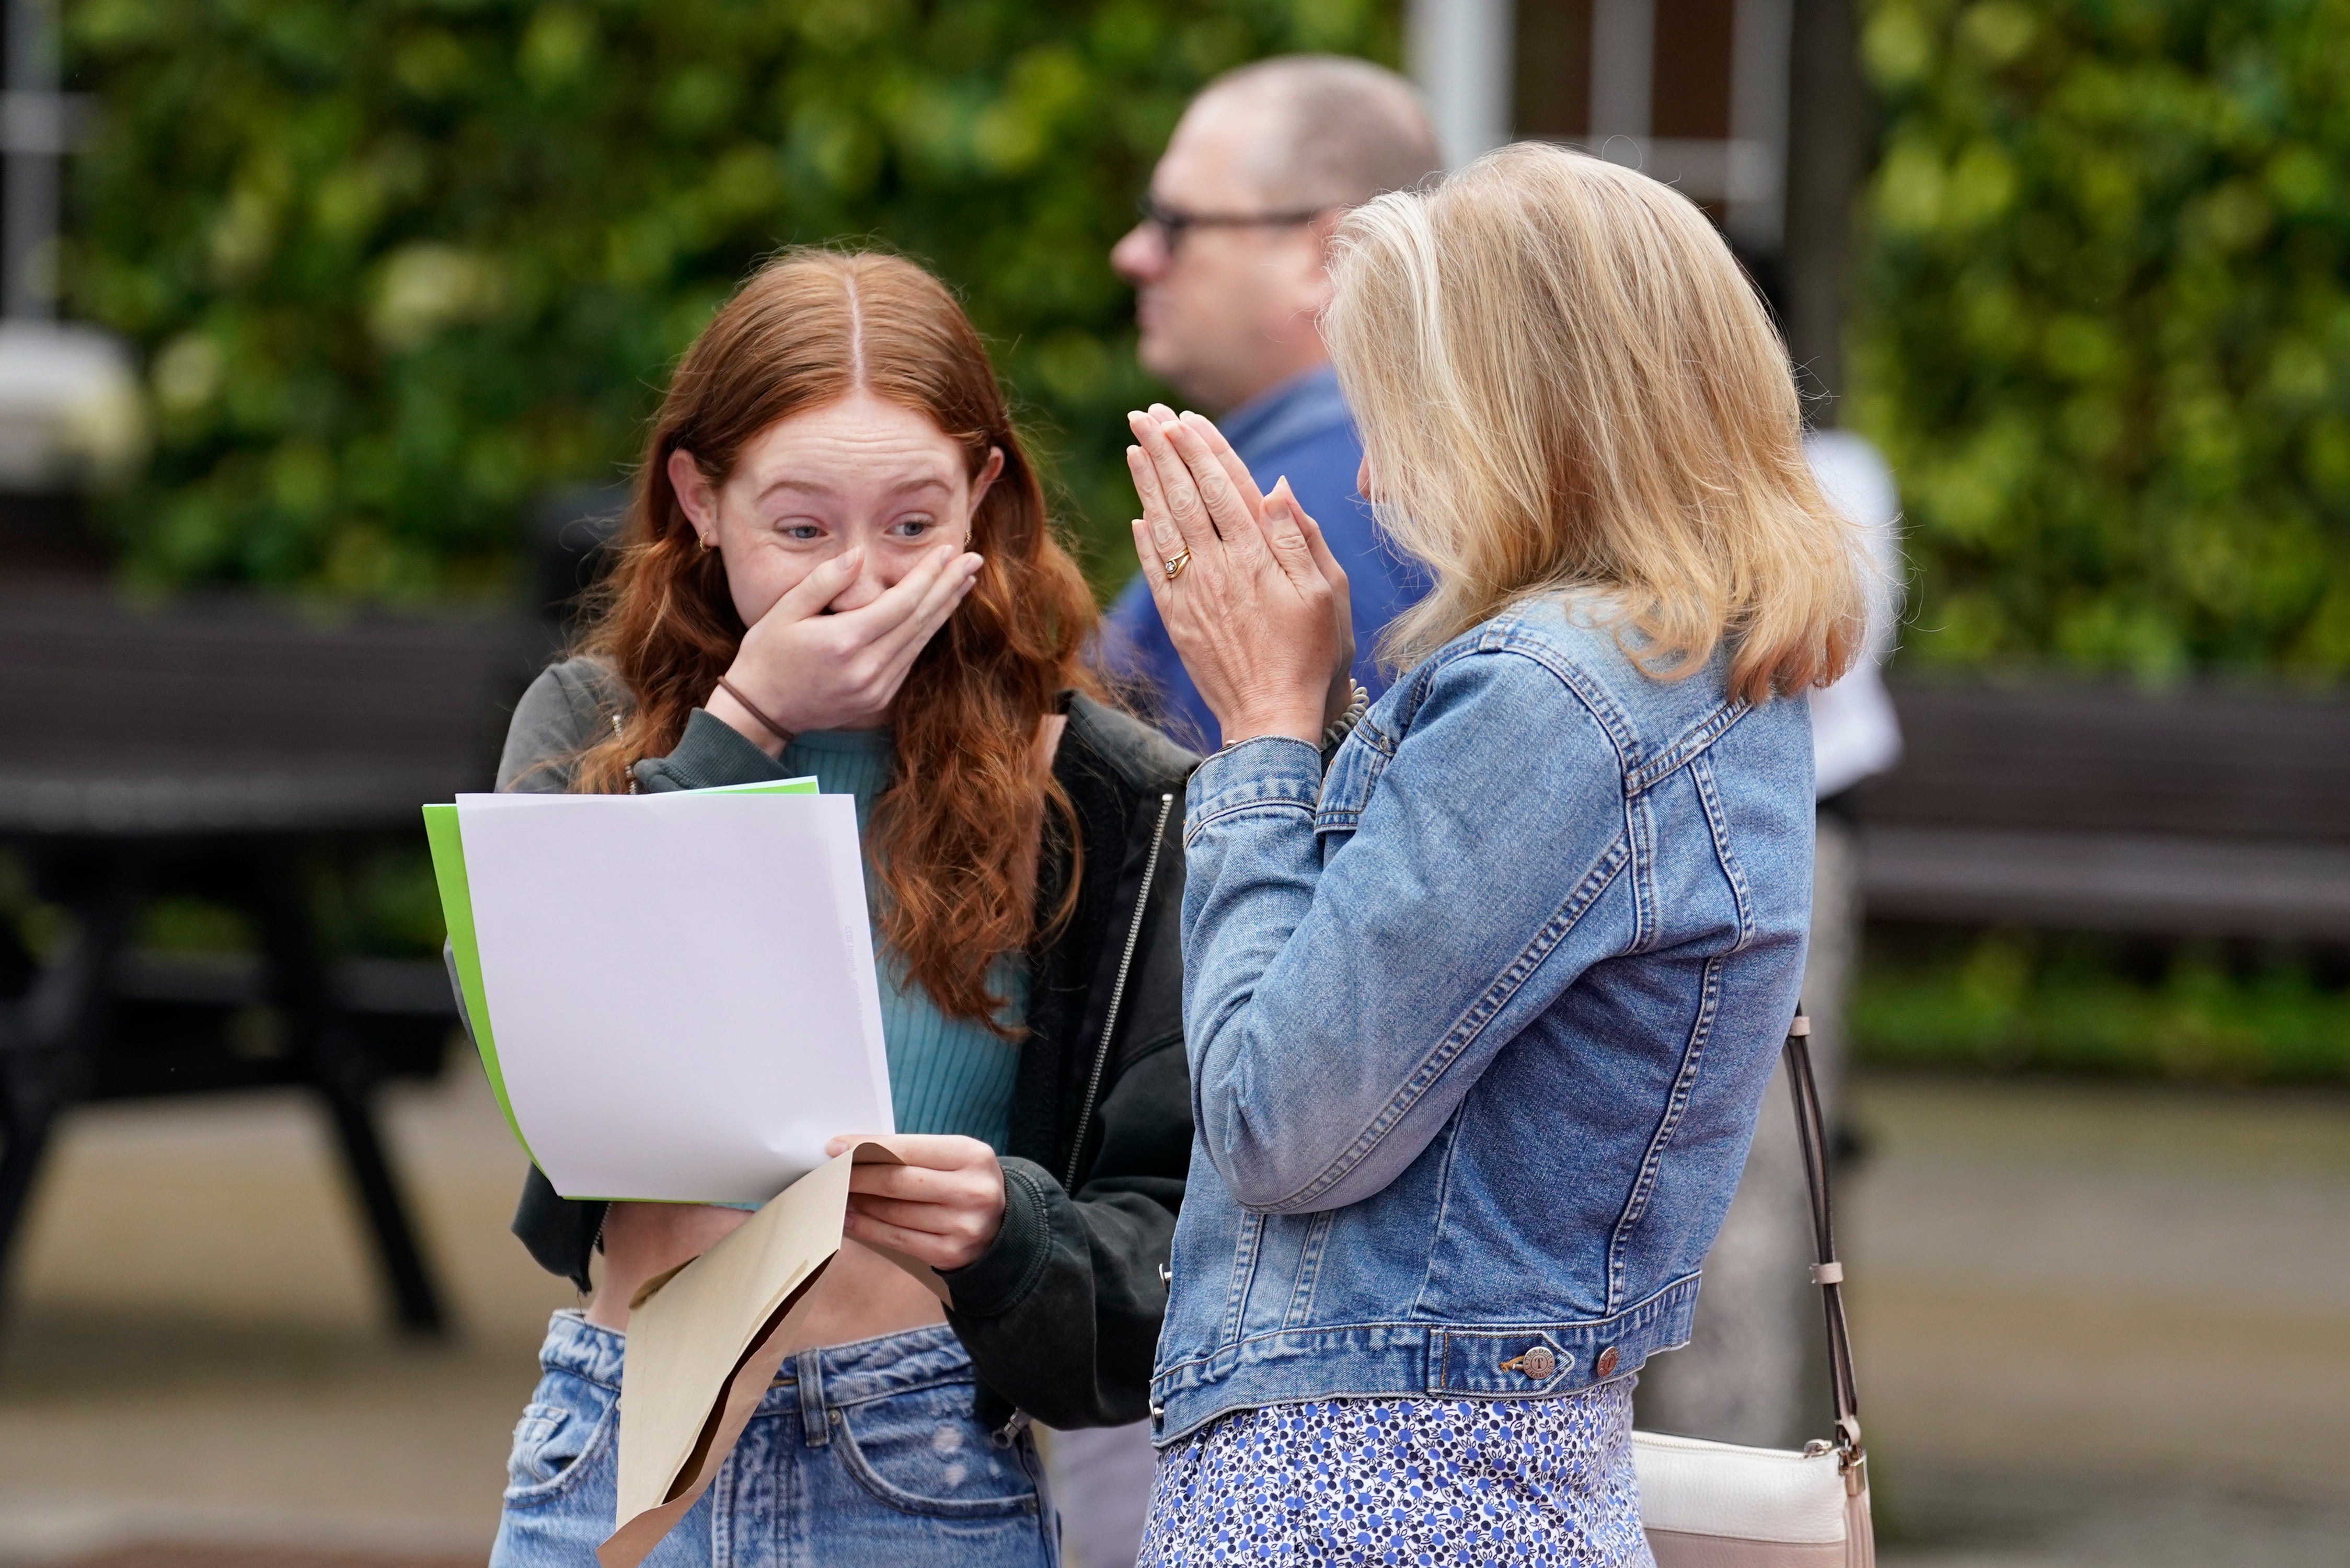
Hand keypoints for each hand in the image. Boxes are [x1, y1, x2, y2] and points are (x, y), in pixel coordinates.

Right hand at [711, 544, 982, 752]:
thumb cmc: (766, 655)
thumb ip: (823, 581)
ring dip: (944, 609)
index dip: (928, 576)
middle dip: (949, 587)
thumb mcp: (784, 611)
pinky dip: (926, 632)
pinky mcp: (878, 698)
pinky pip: (909, 658)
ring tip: (965, 582)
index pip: (901, 603)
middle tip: (973, 560)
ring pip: (920, 641)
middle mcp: (867, 668)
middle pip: (920, 620)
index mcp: (845, 642)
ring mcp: (876, 687)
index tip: (947, 551)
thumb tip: (858, 554)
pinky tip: (938, 613)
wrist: (761, 711)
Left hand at [826, 1133, 1006, 1272]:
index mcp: (972, 1156)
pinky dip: (868, 1228)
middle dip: (856, 1176)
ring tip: (836, 1195)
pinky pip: (898, 1239)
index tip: (835, 1147)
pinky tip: (850, 1220)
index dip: (866, 1147)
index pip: (907, 1148)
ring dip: (858, 1204)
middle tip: (829, 1173)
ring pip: (894, 1212)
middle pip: (897, 1182)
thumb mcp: (952, 1158)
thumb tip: (852, 1152)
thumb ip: (911, 1154)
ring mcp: (964, 1226)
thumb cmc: (964, 1183)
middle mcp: (972, 1191)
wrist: (1003, 1226)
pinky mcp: (951, 1253)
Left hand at [1125, 406, 1351, 746]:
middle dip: (1163, 451)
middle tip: (1144, 414)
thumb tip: (1275, 486)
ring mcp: (1193, 594)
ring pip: (1164, 525)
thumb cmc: (1314, 656)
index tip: (1183, 418)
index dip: (1201, 448)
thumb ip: (1298, 537)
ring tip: (1134, 447)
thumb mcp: (1326, 593)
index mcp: (1256, 554)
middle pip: (1185, 495)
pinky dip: (1145, 539)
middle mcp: (1218, 567)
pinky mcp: (1178, 620)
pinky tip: (1139, 515)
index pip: (1222, 485)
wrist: (1272, 719)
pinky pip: (1155, 570)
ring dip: (1147, 483)